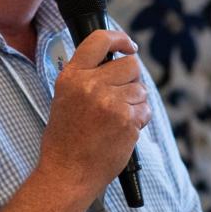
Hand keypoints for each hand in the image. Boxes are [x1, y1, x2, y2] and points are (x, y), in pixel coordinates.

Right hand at [38, 29, 150, 202]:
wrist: (67, 172)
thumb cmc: (65, 140)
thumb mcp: (65, 98)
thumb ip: (86, 77)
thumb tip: (115, 63)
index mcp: (72, 77)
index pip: (99, 41)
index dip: (120, 39)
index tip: (129, 45)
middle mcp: (91, 85)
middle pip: (131, 64)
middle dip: (132, 78)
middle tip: (122, 95)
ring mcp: (110, 102)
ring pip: (141, 88)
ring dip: (135, 102)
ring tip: (116, 119)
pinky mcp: (127, 120)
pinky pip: (145, 109)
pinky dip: (139, 119)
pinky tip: (122, 131)